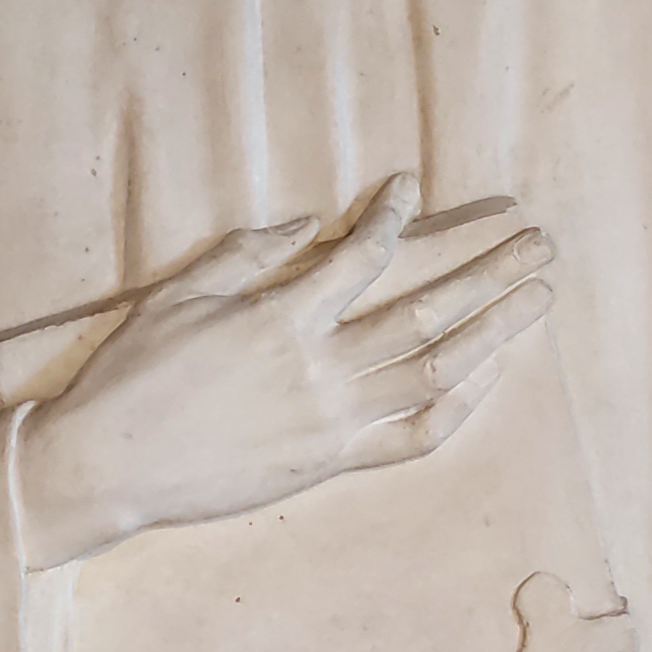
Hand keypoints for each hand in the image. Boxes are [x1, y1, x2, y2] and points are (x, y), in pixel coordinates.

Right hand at [16, 175, 553, 567]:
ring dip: (496, 333)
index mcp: (282, 318)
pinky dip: (455, 410)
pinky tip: (486, 379)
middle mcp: (320, 369)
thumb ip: (249, 255)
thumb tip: (311, 223)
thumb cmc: (134, 375)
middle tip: (541, 244)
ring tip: (538, 302)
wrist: (110, 466)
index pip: (363, 254)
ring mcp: (332, 422)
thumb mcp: (180, 296)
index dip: (395, 213)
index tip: (413, 185)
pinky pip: (411, 440)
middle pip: (429, 312)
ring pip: (437, 372)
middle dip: (492, 272)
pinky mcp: (329, 464)